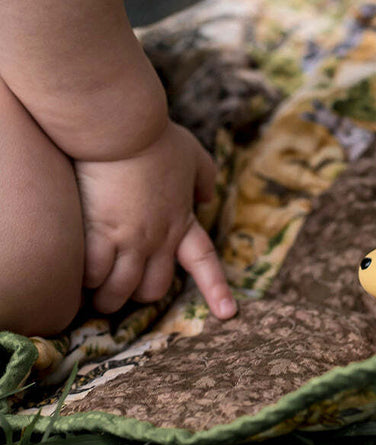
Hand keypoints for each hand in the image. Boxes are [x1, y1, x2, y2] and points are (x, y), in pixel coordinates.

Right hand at [76, 121, 236, 319]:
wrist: (125, 130)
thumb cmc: (157, 139)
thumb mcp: (193, 155)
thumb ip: (204, 177)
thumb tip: (207, 197)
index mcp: (182, 221)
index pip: (204, 262)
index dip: (216, 289)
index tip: (228, 314)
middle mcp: (158, 239)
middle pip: (152, 289)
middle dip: (138, 293)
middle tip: (124, 284)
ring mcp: (128, 240)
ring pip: (117, 293)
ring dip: (106, 296)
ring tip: (95, 290)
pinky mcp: (97, 235)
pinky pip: (90, 277)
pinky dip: (83, 280)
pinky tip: (77, 272)